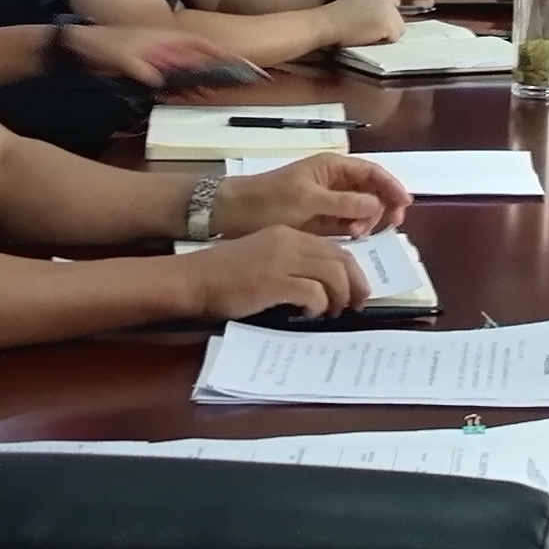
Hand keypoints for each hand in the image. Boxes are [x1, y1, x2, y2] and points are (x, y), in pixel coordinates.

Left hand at [59, 24, 234, 88]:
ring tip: (222, 92)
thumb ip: (136, 65)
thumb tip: (156, 80)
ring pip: (189, 71)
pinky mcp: (148, 70)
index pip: (201, 45)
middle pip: (200, 58)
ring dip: (204, 81)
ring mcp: (158, 59)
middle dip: (221, 68)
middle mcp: (165, 48)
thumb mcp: (118, 54)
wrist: (78, 46)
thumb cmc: (100, 44)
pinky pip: (173, 80)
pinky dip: (184, 88)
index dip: (223, 53)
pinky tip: (190, 96)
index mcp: (164, 39)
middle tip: (243, 81)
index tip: (243, 63)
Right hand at [181, 226, 366, 321]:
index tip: (355, 290)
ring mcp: (282, 261)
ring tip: (333, 312)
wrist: (192, 279)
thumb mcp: (264, 257)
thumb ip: (292, 264)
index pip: (335, 248)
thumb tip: (322, 286)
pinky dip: (318, 306)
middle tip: (356, 305)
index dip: (352, 271)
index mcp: (289, 234)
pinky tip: (309, 314)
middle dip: (355, 285)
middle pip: (341, 259)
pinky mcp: (274, 282)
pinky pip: (313, 293)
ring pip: (333, 275)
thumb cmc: (224, 274)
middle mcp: (290, 242)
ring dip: (339, 297)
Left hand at [219, 151, 411, 237]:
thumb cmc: (269, 201)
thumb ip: (344, 204)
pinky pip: (347, 222)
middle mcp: (334, 181)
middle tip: (390, 226)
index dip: (391, 186)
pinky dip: (355, 228)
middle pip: (371, 190)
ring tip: (361, 234)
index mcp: (332, 167)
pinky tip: (355, 237)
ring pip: (362, 208)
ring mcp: (328, 201)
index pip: (372, 172)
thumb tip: (376, 205)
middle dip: (383, 205)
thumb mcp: (307, 201)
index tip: (404, 205)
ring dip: (369, 219)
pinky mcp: (320, 219)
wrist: (233, 214)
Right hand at [322, 0, 406, 46]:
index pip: (392, 4)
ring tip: (369, 36)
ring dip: (387, 35)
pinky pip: (394, 38)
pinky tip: (370, 39)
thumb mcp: (353, 4)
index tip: (375, 24)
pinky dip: (384, 41)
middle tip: (371, 33)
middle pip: (398, 17)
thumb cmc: (334, 18)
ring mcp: (389, 9)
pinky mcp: (389, 23)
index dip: (385, 17)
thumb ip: (368, 7)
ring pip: (399, 28)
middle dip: (388, 26)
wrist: (329, 22)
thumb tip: (377, 20)